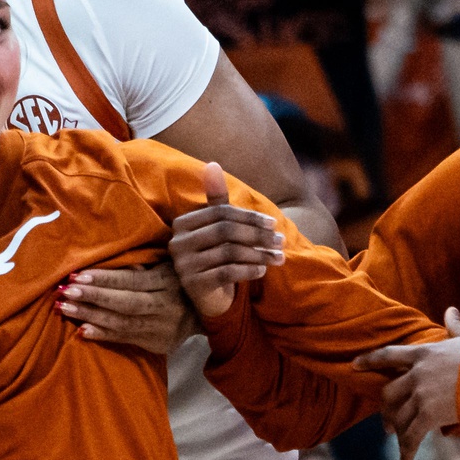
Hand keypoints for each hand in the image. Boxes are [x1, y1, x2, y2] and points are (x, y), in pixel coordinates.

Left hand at [57, 263, 199, 352]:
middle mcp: (165, 305)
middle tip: (65, 291)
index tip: (77, 275)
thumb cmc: (178, 282)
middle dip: (93, 297)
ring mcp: (162, 327)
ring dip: (90, 316)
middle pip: (124, 303)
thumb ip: (141, 265)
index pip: (130, 280)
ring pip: (122, 323)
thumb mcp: (166, 266)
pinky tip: (82, 331)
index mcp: (166, 281)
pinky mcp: (158, 343)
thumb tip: (107, 260)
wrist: (206, 314)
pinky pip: (126, 339)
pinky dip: (103, 335)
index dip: (104, 279)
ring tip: (65, 308)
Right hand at [169, 162, 284, 318]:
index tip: (273, 224)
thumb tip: (212, 164)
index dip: (249, 217)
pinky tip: (262, 270)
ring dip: (259, 254)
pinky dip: (248, 270)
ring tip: (278, 257)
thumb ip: (217, 199)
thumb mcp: (219, 227)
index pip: (221, 213)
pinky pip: (227, 272)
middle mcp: (178, 243)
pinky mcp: (193, 285)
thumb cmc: (216, 254)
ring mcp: (184, 265)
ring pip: (229, 253)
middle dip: (258, 236)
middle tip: (280, 241)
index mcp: (182, 224)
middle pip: (226, 232)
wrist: (208, 295)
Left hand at [353, 308, 459, 459]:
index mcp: (423, 352)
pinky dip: (407, 450)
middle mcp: (416, 373)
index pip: (388, 355)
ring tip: (398, 440)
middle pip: (388, 393)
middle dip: (385, 409)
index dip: (369, 360)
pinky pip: (411, 435)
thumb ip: (456, 326)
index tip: (354, 365)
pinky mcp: (429, 414)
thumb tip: (450, 311)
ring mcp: (421, 394)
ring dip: (397, 430)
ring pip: (398, 416)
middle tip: (387, 422)